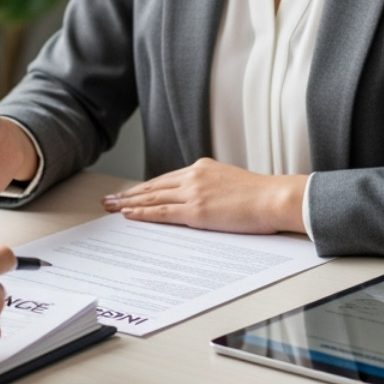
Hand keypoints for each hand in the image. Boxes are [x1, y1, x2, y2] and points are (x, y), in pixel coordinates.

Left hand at [102, 158, 308, 233]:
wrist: (275, 198)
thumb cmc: (261, 196)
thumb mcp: (230, 183)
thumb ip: (212, 188)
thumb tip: (203, 200)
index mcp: (202, 168)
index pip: (165, 179)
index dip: (145, 188)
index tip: (130, 193)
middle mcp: (193, 176)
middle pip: (153, 186)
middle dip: (129, 194)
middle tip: (109, 200)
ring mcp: (193, 192)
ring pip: (152, 198)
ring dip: (128, 203)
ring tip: (111, 208)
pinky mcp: (196, 210)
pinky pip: (162, 213)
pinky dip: (142, 214)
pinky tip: (129, 215)